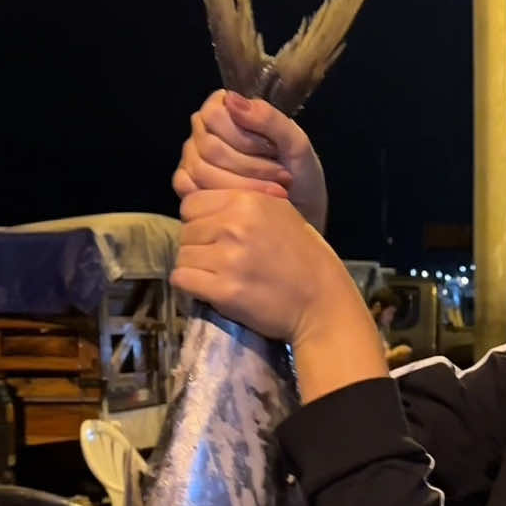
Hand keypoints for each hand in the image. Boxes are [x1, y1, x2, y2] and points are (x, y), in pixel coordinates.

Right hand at [173, 91, 328, 233]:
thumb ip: (269, 118)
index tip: (273, 150)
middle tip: (281, 176)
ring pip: (203, 170)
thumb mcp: (297, 145)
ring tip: (274, 191)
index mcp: (227, 112)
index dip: (244, 137)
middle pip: (210, 145)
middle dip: (251, 166)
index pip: (215, 114)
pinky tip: (248, 204)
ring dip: (244, 184)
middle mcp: (204, 132)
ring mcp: (193, 160)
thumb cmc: (301, 179)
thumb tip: (230, 99)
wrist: (303, 218)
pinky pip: (192, 189)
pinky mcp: (190, 188)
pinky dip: (225, 199)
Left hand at [174, 189, 356, 345]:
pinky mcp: (223, 290)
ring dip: (195, 269)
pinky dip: (191, 287)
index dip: (199, 221)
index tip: (216, 237)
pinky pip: (182, 280)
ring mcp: (227, 259)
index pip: (191, 203)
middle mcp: (234, 225)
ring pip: (182, 256)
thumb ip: (244, 207)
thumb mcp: (282, 215)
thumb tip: (209, 205)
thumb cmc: (307, 261)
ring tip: (219, 278)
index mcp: (247, 201)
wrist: (323, 304)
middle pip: (185, 230)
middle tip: (221, 262)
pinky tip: (210, 290)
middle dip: (199, 246)